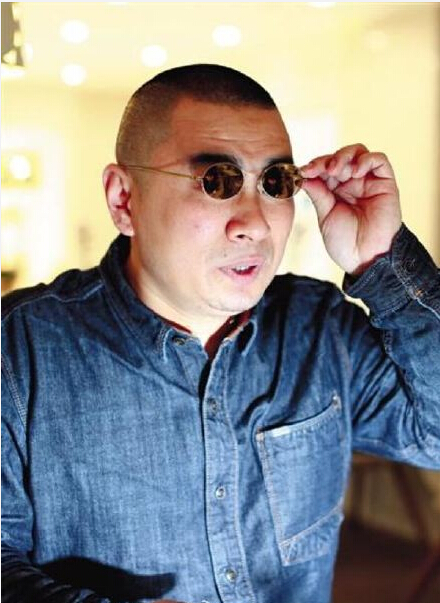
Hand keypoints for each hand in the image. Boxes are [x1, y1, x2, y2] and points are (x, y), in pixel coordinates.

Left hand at [300, 144, 401, 273]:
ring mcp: (369, 182)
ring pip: (358, 152)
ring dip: (344, 156)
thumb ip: (318, 193)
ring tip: (335, 170)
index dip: (314, 166)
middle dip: (326, 160)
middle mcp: (352, 183)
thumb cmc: (345, 242)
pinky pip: (379, 160)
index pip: (324, 167)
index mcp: (335, 191)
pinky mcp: (385, 183)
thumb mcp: (325, 215)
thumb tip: (303, 174)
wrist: (365, 258)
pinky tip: (355, 172)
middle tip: (319, 169)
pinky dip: (365, 160)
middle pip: (340, 157)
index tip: (303, 171)